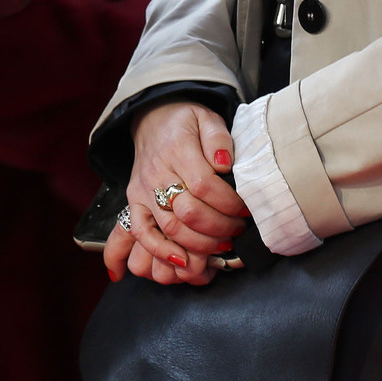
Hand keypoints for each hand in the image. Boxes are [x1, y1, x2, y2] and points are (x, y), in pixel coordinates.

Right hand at [101, 101, 249, 286]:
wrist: (151, 119)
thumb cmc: (185, 122)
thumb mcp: (206, 118)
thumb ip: (218, 138)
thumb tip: (224, 164)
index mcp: (177, 150)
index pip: (204, 185)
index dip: (228, 203)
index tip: (245, 210)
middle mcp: (156, 173)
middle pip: (187, 212)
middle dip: (219, 227)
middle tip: (237, 230)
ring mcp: (143, 191)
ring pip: (169, 227)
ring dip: (199, 244)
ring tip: (221, 246)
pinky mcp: (135, 203)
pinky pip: (140, 233)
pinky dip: (159, 251)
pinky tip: (181, 262)